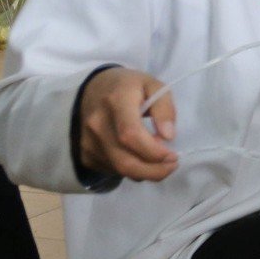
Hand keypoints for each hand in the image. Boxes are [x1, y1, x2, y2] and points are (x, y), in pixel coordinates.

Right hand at [77, 67, 177, 181]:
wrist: (93, 89)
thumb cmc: (129, 87)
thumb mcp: (153, 85)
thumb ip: (164, 108)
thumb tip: (168, 136)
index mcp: (116, 101)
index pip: (131, 134)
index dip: (153, 151)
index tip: (172, 155)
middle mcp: (97, 124)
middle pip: (125, 161)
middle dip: (153, 171)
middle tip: (172, 165)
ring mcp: (88, 141)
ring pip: (120, 169)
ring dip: (145, 173)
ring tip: (161, 163)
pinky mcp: (86, 154)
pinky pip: (112, 170)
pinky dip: (131, 171)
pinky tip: (141, 159)